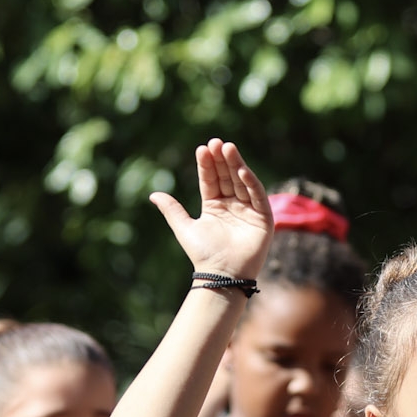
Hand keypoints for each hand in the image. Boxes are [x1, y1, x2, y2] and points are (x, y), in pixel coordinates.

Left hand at [149, 139, 273, 280]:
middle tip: (216, 142)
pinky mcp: (263, 218)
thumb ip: (172, 209)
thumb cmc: (203, 254)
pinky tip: (242, 170)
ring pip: (242, 182)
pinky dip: (251, 182)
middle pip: (227, 177)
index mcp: (215, 205)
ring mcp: (249, 210)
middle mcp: (233, 205)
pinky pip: (258, 196)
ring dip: (236, 165)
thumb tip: (153, 194)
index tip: (202, 148)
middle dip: (222, 159)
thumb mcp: (184, 227)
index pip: (211, 179)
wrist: (221, 274)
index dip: (207, 164)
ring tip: (228, 148)